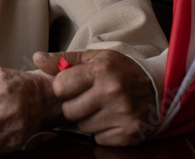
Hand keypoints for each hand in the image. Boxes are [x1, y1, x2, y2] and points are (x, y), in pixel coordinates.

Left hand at [34, 49, 155, 145]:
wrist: (158, 86)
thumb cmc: (120, 70)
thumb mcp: (94, 57)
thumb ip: (64, 59)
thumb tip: (36, 58)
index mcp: (100, 70)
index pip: (60, 87)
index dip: (63, 88)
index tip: (73, 85)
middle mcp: (112, 92)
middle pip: (69, 111)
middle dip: (74, 105)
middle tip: (87, 98)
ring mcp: (121, 115)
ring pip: (82, 126)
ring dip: (88, 119)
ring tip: (101, 107)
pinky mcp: (128, 133)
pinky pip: (98, 138)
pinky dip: (102, 131)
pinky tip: (111, 118)